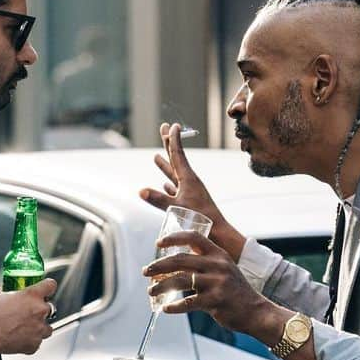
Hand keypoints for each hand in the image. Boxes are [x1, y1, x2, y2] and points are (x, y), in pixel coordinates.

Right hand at [0, 277, 58, 356]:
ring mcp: (38, 329)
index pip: (51, 286)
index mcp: (32, 295)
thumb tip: (3, 292)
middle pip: (50, 308)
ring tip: (26, 329)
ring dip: (39, 327)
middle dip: (41, 311)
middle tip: (29, 314)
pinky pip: (37, 343)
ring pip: (47, 328)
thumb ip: (6, 292)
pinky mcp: (34, 345)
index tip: (47, 290)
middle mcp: (39, 311)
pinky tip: (20, 339)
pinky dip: (31, 341)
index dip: (48, 288)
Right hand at [139, 123, 244, 261]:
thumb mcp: (177, 208)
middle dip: (168, 144)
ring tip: (157, 156)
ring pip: (174, 175)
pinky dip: (169, 185)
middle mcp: (190, 182)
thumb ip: (159, 200)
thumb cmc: (200, 221)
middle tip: (163, 128)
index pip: (178, 155)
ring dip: (165, 165)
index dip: (173, 140)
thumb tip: (141, 191)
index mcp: (189, 179)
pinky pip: (176, 189)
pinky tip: (165, 184)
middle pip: (176, 159)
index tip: (171, 125)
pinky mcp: (190, 203)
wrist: (218, 233)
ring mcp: (190, 192)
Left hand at [143, 231, 270, 332]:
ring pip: (180, 280)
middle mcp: (217, 265)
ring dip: (161, 286)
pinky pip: (188, 302)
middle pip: (180, 259)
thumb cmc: (235, 292)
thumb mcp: (225, 269)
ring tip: (151, 291)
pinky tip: (166, 308)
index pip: (193, 237)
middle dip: (158, 265)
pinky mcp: (215, 301)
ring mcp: (216, 283)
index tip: (158, 243)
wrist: (255, 311)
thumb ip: (206, 263)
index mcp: (218, 254)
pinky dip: (174, 306)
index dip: (173, 238)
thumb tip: (177, 264)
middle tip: (146, 271)